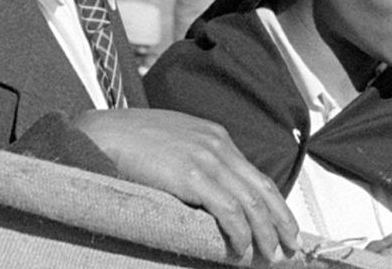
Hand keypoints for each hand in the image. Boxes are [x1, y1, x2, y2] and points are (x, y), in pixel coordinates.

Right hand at [74, 109, 298, 261]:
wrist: (101, 135)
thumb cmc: (129, 141)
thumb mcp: (174, 142)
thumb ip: (198, 160)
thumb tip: (211, 192)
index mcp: (215, 136)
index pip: (255, 175)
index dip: (275, 204)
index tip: (284, 226)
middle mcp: (217, 144)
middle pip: (262, 188)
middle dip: (281, 221)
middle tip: (291, 246)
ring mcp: (205, 158)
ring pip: (250, 201)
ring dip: (265, 232)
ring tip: (269, 255)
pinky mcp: (191, 175)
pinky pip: (228, 210)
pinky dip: (240, 232)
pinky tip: (241, 248)